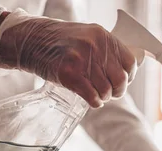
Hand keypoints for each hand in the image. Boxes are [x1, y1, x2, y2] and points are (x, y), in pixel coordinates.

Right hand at [0, 10, 137, 107]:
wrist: (31, 40)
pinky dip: (94, 103)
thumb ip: (105, 50)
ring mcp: (83, 60)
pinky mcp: (70, 74)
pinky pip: (92, 97)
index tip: (122, 82)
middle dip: (117, 91)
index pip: (130, 63)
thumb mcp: (87, 36)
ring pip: (106, 91)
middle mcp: (96, 47)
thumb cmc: (60, 41)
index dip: (128, 77)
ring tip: (96, 95)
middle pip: (120, 80)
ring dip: (103, 97)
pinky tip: (91, 101)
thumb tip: (124, 71)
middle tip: (109, 94)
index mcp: (103, 36)